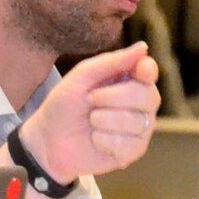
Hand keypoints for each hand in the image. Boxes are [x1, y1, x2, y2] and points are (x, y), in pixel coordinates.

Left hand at [16, 42, 159, 182]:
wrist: (49, 139)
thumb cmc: (65, 104)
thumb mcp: (81, 77)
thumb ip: (111, 62)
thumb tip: (144, 48)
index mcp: (129, 79)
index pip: (149, 71)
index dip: (147, 70)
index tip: (140, 71)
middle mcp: (141, 102)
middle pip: (145, 95)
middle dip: (110, 97)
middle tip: (90, 100)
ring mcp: (140, 128)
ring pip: (134, 121)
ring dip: (102, 120)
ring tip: (91, 121)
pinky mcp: (133, 150)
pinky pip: (126, 144)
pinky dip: (102, 140)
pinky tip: (95, 139)